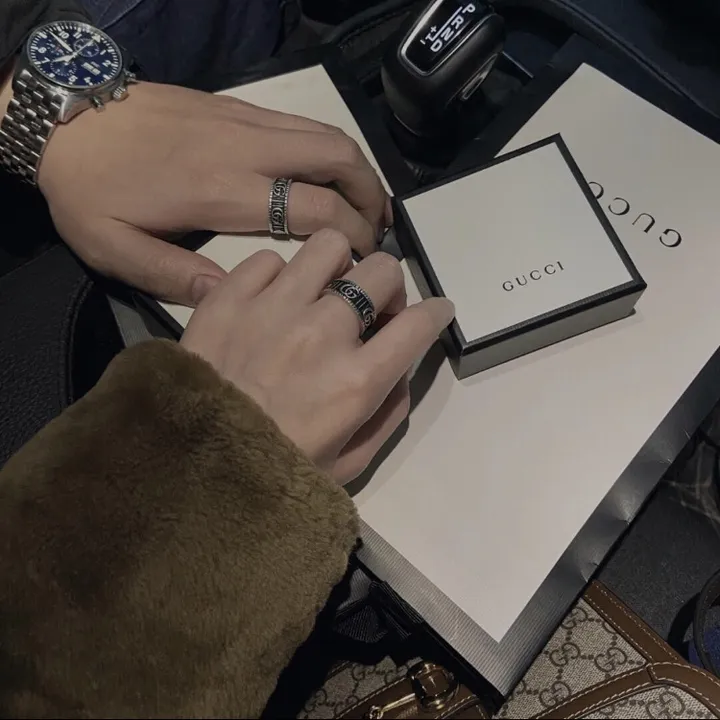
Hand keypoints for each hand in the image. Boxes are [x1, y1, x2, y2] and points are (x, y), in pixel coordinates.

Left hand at [37, 82, 390, 306]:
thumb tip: (239, 295)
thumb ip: (176, 277)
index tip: (368, 262)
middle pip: (335, 161)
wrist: (64, 117)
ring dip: (360, 169)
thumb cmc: (90, 189)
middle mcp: (246, 150)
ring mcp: (245, 122)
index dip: (353, 234)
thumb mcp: (116, 248)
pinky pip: (304, 123)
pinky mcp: (238, 108)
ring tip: (372, 205)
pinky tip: (335, 173)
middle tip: (382, 234)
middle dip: (371, 198)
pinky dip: (333, 149)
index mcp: (223, 190)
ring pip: (326, 135)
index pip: (314, 207)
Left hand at [180, 230, 453, 482]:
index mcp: (357, 381)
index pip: (419, 323)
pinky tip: (270, 302)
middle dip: (387, 287)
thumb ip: (388, 415)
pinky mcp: (227, 297)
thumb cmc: (273, 470)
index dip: (435, 311)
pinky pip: (268, 259)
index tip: (432, 311)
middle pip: (382, 271)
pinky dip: (276, 276)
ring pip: (329, 245)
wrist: (188, 467)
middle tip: (368, 309)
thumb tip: (400, 371)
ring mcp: (273, 308)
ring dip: (336, 267)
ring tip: (321, 291)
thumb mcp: (349, 463)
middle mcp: (323, 332)